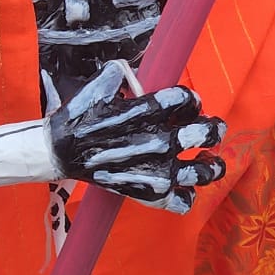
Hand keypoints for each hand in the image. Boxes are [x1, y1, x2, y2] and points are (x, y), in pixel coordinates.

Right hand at [48, 59, 224, 211]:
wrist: (61, 152)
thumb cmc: (80, 117)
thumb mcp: (100, 84)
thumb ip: (124, 74)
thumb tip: (136, 72)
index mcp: (149, 111)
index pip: (188, 99)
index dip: (192, 101)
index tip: (189, 105)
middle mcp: (159, 141)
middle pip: (207, 132)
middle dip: (214, 128)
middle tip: (211, 129)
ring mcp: (158, 171)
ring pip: (205, 171)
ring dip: (212, 165)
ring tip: (209, 162)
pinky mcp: (151, 194)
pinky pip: (183, 202)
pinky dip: (186, 196)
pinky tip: (182, 188)